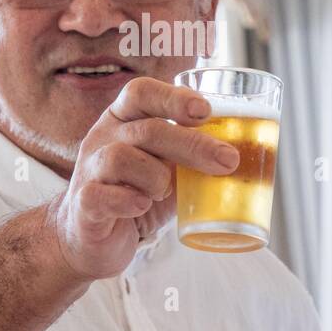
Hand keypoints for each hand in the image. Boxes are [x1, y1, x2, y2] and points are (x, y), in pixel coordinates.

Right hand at [47, 76, 239, 280]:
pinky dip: (126, 200)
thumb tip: (247, 151)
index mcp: (123, 120)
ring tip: (164, 191)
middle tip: (227, 161)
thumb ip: (192, 156)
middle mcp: (103, 138)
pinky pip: (100, 195)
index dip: (173, 97)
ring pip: (119, 158)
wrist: (92, 238)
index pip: (141, 92)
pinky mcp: (84, 205)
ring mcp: (89, 170)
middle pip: (145, 129)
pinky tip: (142, 206)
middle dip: (191, 144)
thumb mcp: (166, 169)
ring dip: (154, 176)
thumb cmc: (135, 194)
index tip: (206, 111)